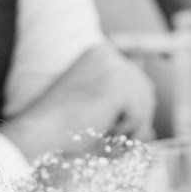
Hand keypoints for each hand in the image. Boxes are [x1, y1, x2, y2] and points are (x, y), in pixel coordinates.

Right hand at [0, 42, 156, 158]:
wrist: (39, 131)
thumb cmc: (58, 125)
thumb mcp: (94, 108)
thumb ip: (123, 108)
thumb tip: (151, 132)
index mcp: (100, 52)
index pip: (136, 81)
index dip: (132, 108)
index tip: (115, 127)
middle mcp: (109, 54)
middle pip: (145, 91)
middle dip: (136, 119)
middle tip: (116, 139)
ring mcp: (114, 67)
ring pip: (144, 105)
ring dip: (131, 127)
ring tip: (106, 137)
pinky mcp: (118, 86)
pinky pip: (139, 115)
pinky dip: (125, 131)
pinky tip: (101, 131)